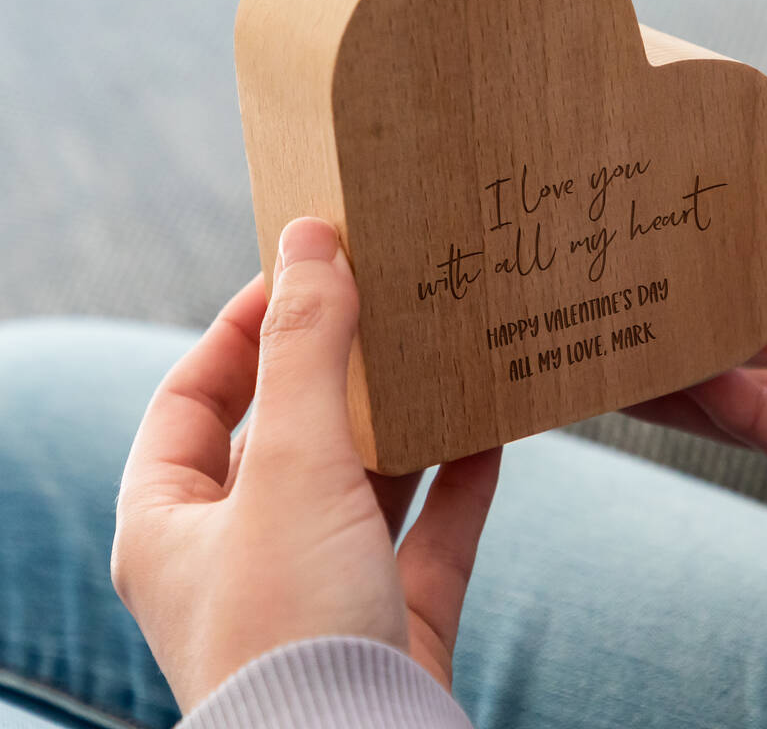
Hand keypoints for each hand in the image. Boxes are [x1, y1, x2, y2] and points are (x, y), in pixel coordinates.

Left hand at [112, 217, 500, 712]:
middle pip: (285, 435)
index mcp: (174, 522)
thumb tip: (308, 239)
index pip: (193, 396)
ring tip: (441, 359)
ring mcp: (319, 591)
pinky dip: (458, 486)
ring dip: (404, 426)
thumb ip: (304, 349)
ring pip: (363, 484)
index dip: (241, 326)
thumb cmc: (289, 627)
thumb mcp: (291, 466)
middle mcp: (239, 556)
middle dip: (335, 369)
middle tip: (383, 303)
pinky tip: (492, 435)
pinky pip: (428, 536)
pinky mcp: (388, 622)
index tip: (302, 270)